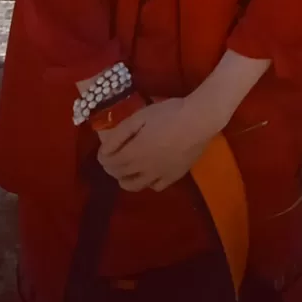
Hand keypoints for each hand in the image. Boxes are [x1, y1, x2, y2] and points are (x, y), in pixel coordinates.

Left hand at [96, 97, 215, 193]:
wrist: (199, 120)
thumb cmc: (168, 114)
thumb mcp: (140, 116)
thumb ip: (120, 133)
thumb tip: (105, 148)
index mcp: (133, 153)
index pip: (110, 162)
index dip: (103, 157)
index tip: (103, 152)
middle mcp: (143, 169)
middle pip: (119, 175)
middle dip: (112, 167)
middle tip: (113, 158)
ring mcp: (159, 175)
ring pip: (134, 186)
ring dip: (125, 179)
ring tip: (127, 169)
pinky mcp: (174, 177)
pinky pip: (155, 187)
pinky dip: (148, 182)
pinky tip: (150, 172)